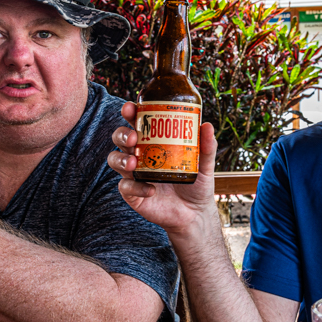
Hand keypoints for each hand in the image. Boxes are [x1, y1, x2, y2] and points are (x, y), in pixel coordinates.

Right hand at [107, 102, 220, 243]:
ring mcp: (134, 174)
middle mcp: (139, 156)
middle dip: (122, 134)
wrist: (195, 213)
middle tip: (133, 137)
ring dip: (120, 159)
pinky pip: (125, 187)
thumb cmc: (196, 184)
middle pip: (120, 139)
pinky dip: (136, 187)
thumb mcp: (204, 165)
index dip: (130, 113)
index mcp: (153, 142)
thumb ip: (206, 147)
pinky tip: (150, 189)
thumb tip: (207, 125)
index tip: (130, 107)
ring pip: (114, 160)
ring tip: (133, 163)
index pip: (137, 123)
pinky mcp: (133, 194)